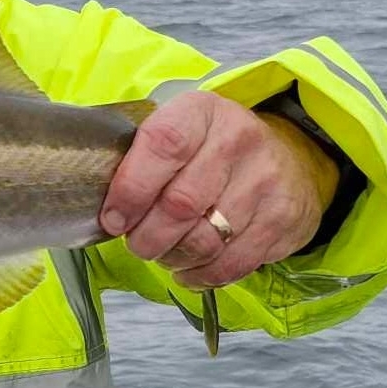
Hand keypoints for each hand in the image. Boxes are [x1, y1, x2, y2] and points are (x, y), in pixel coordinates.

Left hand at [99, 91, 338, 289]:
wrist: (288, 159)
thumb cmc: (211, 149)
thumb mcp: (179, 130)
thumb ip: (141, 156)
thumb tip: (99, 203)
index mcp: (201, 112)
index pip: (163, 146)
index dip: (131, 189)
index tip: (112, 218)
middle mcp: (238, 140)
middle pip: (180, 204)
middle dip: (146, 236)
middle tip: (135, 243)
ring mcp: (265, 181)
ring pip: (204, 240)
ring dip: (171, 257)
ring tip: (161, 253)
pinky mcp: (281, 220)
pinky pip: (230, 264)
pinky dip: (200, 275)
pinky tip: (187, 269)